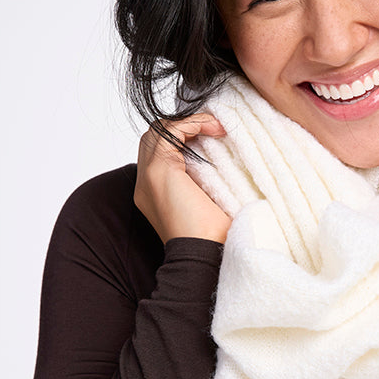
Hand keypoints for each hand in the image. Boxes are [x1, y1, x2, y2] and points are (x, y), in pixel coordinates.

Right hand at [134, 115, 231, 243]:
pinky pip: (170, 131)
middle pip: (154, 137)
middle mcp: (145, 182)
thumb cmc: (212, 238)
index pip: (159, 151)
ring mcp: (149, 175)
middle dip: (184, 126)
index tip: (215, 135)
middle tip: (214, 128)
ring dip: (189, 122)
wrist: (204, 255)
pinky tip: (215, 128)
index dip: (184, 136)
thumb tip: (233, 163)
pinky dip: (193, 123)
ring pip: (159, 130)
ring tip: (217, 126)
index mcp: (154, 192)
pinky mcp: (159, 170)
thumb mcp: (210, 204)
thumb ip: (209, 183)